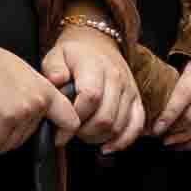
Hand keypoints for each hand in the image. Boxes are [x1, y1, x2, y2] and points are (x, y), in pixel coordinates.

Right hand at [0, 39, 62, 155]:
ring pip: (8, 144)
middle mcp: (40, 101)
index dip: (61, 136)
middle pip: (27, 139)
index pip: (70, 122)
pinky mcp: (6, 118)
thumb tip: (27, 120)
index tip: (50, 141)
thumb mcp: (21, 77)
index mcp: (46, 90)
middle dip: (5, 132)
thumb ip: (32, 97)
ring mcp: (25, 110)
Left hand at [41, 23, 145, 152]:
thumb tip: (56, 80)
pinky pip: (136, 126)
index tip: (61, 127)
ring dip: (98, 137)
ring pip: (118, 126)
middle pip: (105, 117)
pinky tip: (106, 147)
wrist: (98, 44)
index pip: (91, 97)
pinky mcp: (137, 100)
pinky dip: (122, 141)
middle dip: (84, 132)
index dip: (75, 118)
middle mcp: (117, 78)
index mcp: (96, 66)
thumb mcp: (56, 55)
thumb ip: (53, 68)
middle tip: (71, 132)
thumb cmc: (75, 55)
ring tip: (84, 134)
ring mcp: (129, 90)